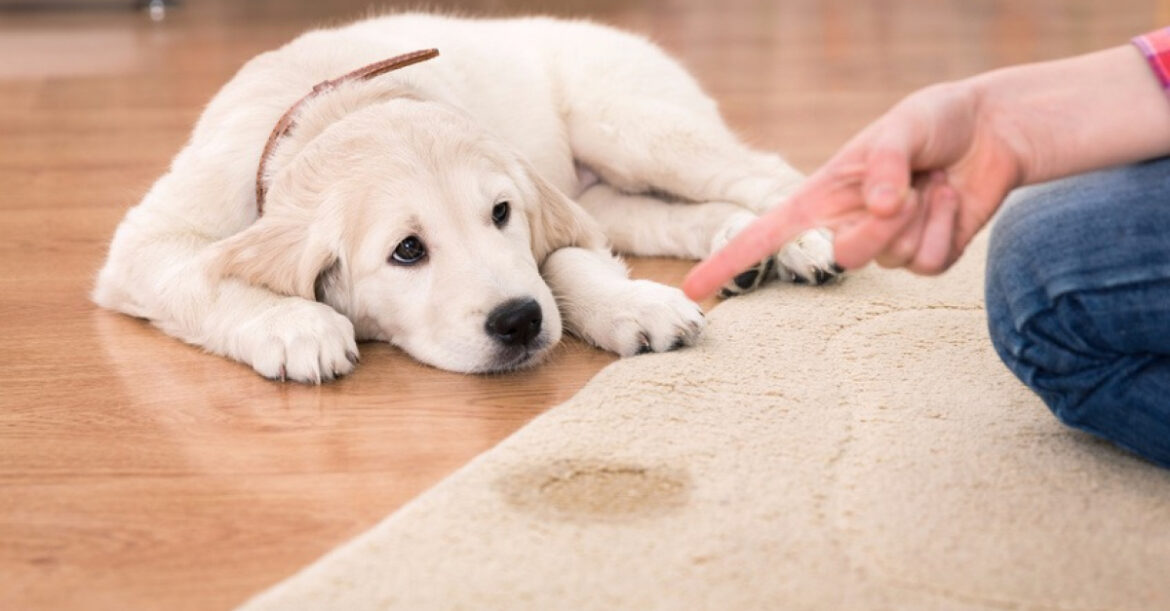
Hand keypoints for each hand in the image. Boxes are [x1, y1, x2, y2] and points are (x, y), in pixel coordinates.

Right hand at [683, 80, 1023, 300]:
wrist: (991, 132)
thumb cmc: (935, 121)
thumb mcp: (904, 125)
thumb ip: (884, 163)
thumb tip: (876, 207)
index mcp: (823, 195)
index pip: (766, 234)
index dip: (728, 260)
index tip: (695, 289)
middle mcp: (847, 224)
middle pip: (844, 258)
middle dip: (879, 229)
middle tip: (908, 190)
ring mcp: (886, 246)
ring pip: (891, 260)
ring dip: (920, 217)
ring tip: (932, 183)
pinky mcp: (924, 257)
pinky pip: (928, 264)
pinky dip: (947, 228)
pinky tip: (951, 200)